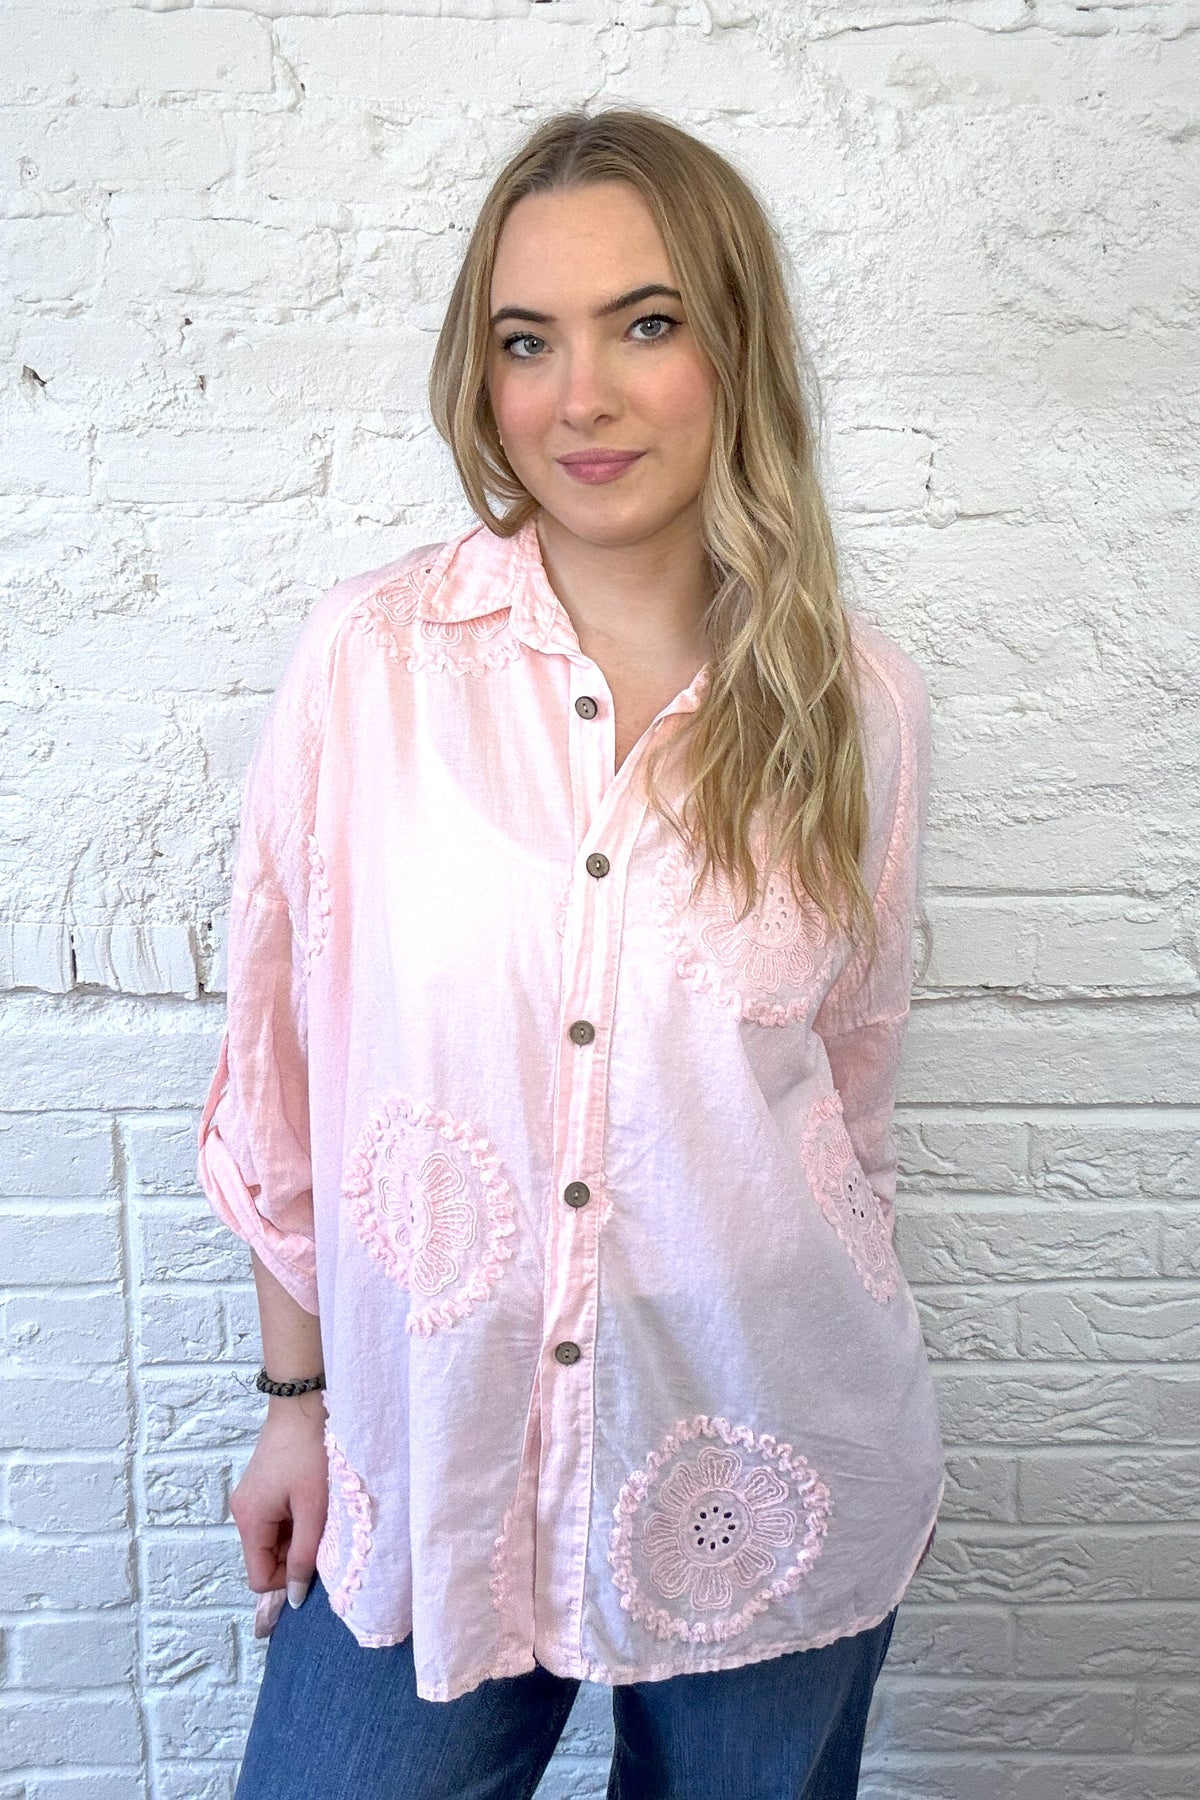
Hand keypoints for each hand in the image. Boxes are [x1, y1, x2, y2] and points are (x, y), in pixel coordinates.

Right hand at [230, 1391, 328, 1618]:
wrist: (303, 1405)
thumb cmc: (311, 1452)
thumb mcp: (314, 1507)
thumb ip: (304, 1554)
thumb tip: (294, 1597)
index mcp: (249, 1520)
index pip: (258, 1577)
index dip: (287, 1579)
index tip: (316, 1561)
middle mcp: (242, 1512)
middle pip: (265, 1558)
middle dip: (294, 1555)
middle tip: (322, 1532)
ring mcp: (249, 1500)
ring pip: (272, 1540)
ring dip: (297, 1536)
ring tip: (319, 1512)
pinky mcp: (260, 1489)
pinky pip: (275, 1521)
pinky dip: (294, 1521)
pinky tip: (312, 1501)